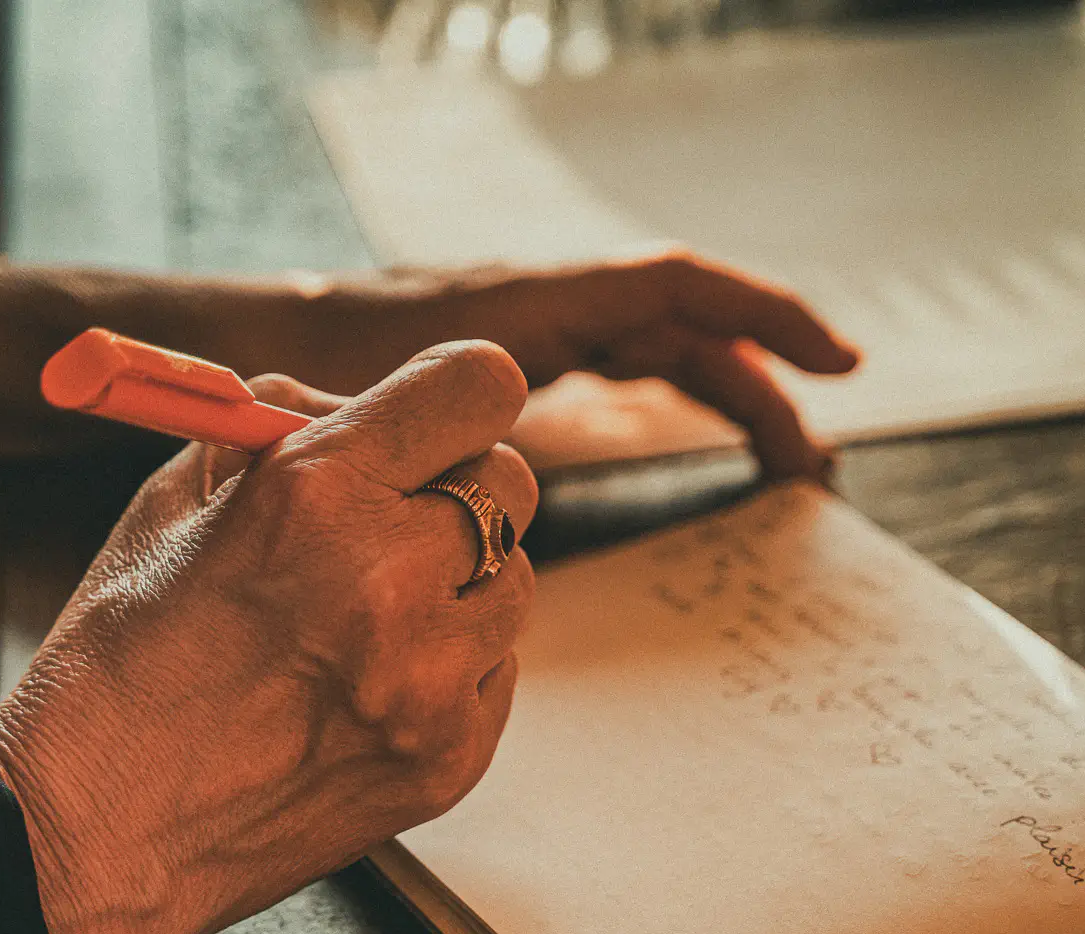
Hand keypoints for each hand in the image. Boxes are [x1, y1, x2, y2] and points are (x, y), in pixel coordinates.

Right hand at [0, 343, 537, 933]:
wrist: (93, 839)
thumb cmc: (114, 671)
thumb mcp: (169, 508)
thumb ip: (276, 437)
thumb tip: (350, 404)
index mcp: (315, 494)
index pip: (477, 389)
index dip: (454, 397)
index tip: (435, 417)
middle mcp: (391, 582)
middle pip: (509, 484)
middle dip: (450, 489)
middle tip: (388, 520)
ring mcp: (432, 683)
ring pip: (513, 584)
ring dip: (454, 585)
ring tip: (362, 622)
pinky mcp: (453, 760)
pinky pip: (496, 674)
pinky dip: (449, 669)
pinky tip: (363, 690)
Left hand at [316, 251, 859, 481]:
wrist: (249, 351)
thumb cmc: (311, 378)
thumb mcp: (386, 410)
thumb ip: (452, 437)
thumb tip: (512, 493)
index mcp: (530, 304)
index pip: (674, 290)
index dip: (763, 316)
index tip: (835, 359)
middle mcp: (548, 308)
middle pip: (688, 331)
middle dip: (766, 380)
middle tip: (821, 462)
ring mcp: (541, 334)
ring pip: (662, 354)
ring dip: (730, 398)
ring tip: (789, 465)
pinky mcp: (523, 369)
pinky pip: (624, 373)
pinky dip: (675, 405)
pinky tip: (702, 449)